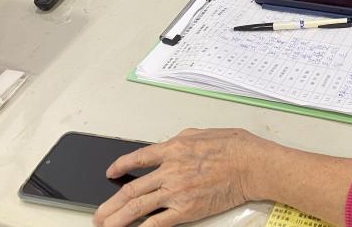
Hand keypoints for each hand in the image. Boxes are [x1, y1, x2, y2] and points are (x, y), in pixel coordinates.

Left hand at [93, 128, 270, 226]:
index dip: (120, 166)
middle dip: (110, 204)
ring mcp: (176, 191)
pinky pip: (158, 223)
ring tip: (106, 226)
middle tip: (99, 213)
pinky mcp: (186, 209)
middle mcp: (170, 170)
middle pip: (131, 189)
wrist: (252, 165)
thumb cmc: (236, 148)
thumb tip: (172, 144)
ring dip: (117, 219)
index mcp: (173, 148)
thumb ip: (183, 139)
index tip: (111, 172)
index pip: (138, 158)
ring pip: (137, 208)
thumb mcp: (204, 133)